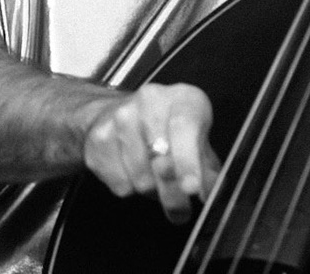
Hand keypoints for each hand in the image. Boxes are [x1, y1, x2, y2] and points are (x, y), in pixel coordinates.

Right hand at [80, 81, 220, 223]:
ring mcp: (120, 118)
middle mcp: (150, 100)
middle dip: (173, 192)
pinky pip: (120, 184)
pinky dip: (130, 188)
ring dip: (152, 192)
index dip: (189, 161)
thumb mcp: (196, 141)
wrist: (116, 114)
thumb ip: (207, 167)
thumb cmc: (168, 129)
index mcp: (182, 98)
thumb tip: (210, 193)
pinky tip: (133, 172)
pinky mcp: (99, 139)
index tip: (192, 189)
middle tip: (181, 211)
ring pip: (141, 179)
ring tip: (156, 181)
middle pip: (162, 159)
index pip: (185, 127)